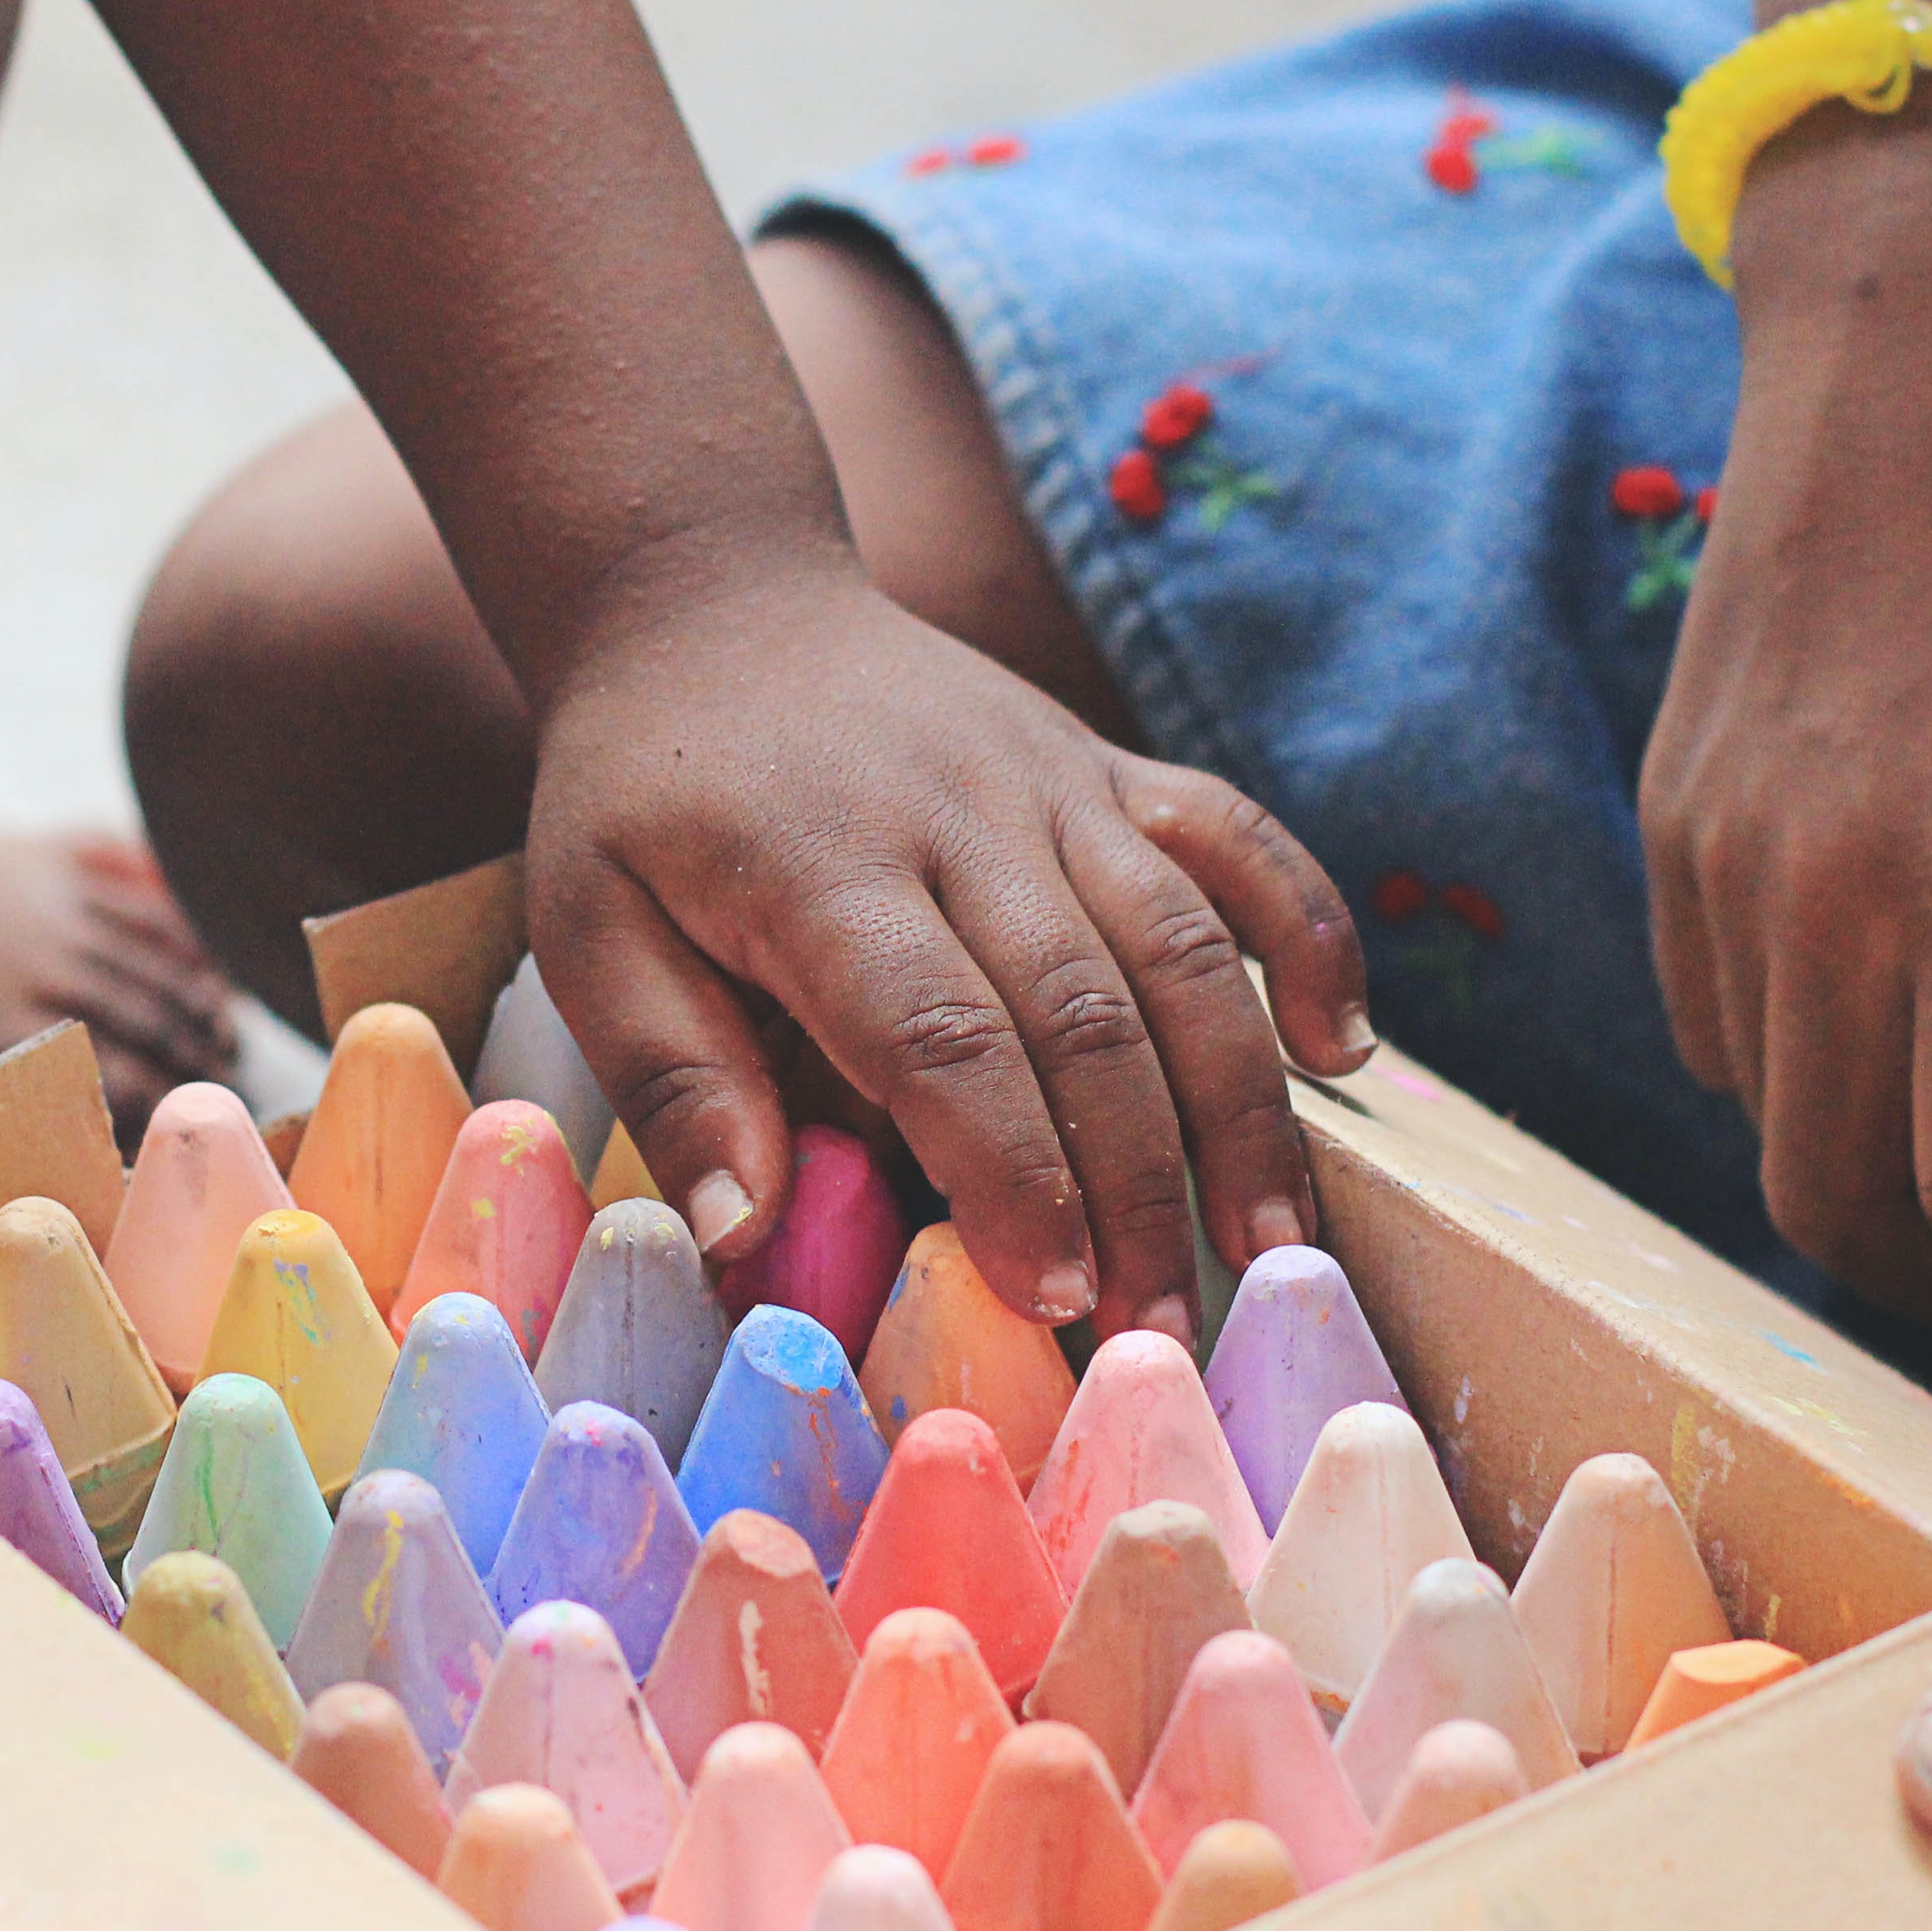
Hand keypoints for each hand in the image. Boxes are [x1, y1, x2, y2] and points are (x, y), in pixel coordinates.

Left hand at [522, 563, 1372, 1336]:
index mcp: (819, 866)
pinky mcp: (1106, 764)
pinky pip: (1238, 839)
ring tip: (1269, 1242)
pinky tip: (1342, 1050)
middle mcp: (958, 816)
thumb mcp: (589, 924)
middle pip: (1082, 1010)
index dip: (1014, 1172)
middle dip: (1138, 1182)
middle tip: (1163, 1326)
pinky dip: (1306, 933)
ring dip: (1240, 1100)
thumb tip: (744, 1231)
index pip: (942, 1035)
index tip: (1056, 1294)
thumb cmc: (641, 795)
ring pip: (1179, 942)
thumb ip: (671, 1072)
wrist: (708, 604)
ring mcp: (1049, 779)